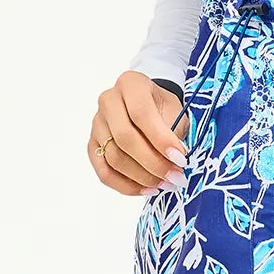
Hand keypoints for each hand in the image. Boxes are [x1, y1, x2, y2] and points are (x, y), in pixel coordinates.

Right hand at [88, 71, 189, 196]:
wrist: (148, 105)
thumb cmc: (162, 107)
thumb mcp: (174, 110)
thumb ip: (173, 131)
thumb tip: (174, 161)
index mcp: (130, 84)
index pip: (141, 114)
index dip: (161, 139)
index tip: (181, 158)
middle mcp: (108, 101)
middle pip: (125, 138)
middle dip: (153, 163)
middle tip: (175, 177)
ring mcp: (96, 123)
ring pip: (114, 157)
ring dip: (142, 177)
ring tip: (165, 184)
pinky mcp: (92, 144)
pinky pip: (104, 172)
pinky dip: (126, 185)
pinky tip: (146, 189)